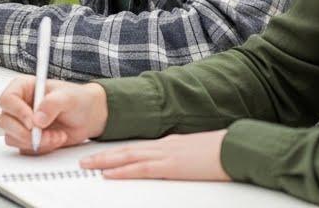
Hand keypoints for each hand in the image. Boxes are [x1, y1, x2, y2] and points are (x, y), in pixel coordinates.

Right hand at [0, 77, 107, 154]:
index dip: (17, 112)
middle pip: (6, 122)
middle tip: (45, 133)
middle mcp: (19, 106)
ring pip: (13, 137)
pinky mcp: (27, 138)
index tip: (32, 123)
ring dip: (36, 142)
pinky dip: (41, 148)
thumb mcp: (68, 97)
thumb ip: (52, 104)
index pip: (7, 100)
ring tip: (56, 136)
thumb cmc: (78, 100)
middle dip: (26, 133)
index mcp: (23, 88)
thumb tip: (37, 119)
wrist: (88, 117)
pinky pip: (24, 148)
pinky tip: (55, 140)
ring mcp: (22, 123)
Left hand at [80, 130, 230, 180]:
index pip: (135, 146)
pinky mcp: (171, 167)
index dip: (116, 151)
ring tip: (87, 166)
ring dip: (105, 162)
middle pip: (125, 150)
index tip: (100, 155)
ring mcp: (165, 155)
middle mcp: (162, 146)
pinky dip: (123, 172)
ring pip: (127, 157)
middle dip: (103, 156)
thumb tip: (171, 161)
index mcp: (168, 143)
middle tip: (83, 160)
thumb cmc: (221, 151)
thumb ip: (179, 155)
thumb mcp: (194, 152)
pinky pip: (141, 169)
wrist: (235, 148)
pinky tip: (110, 174)